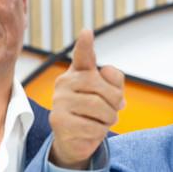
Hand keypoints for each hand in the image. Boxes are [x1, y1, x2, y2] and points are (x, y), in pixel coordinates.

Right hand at [49, 29, 124, 168]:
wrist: (76, 139)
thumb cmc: (95, 112)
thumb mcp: (110, 94)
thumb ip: (114, 81)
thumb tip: (108, 72)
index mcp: (78, 72)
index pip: (83, 56)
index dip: (85, 45)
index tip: (87, 32)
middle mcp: (65, 82)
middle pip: (102, 87)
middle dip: (115, 102)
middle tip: (113, 110)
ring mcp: (59, 100)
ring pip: (98, 107)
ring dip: (109, 118)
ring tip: (102, 120)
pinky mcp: (58, 120)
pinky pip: (92, 125)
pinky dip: (99, 131)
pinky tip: (91, 130)